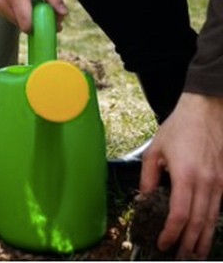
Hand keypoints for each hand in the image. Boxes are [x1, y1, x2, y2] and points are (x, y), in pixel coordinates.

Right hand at [0, 0, 66, 31]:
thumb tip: (62, 13)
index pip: (26, 22)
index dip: (42, 27)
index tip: (54, 24)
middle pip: (22, 24)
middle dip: (37, 21)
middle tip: (48, 10)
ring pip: (14, 20)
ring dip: (25, 14)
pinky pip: (6, 13)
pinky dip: (16, 9)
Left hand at [141, 93, 222, 258]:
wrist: (207, 112)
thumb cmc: (179, 129)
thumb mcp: (155, 149)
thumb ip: (148, 177)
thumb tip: (144, 199)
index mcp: (186, 175)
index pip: (180, 214)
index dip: (172, 233)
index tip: (163, 243)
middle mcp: (206, 183)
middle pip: (198, 222)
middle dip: (189, 244)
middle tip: (180, 258)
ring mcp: (219, 183)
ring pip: (212, 219)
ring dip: (203, 239)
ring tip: (195, 255)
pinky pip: (219, 208)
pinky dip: (212, 224)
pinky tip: (205, 234)